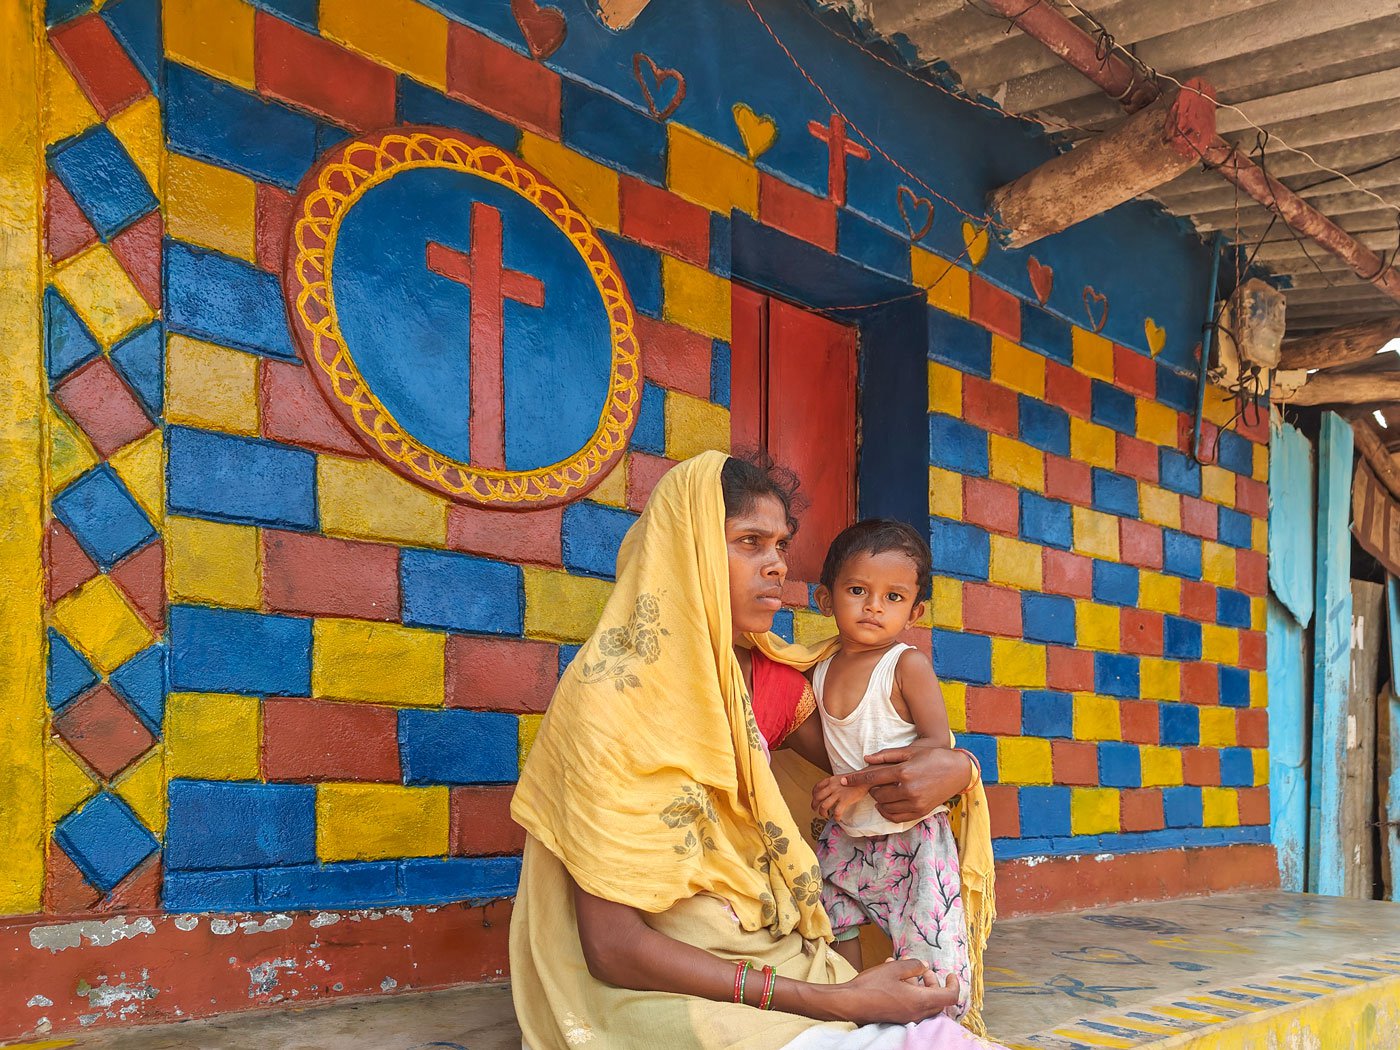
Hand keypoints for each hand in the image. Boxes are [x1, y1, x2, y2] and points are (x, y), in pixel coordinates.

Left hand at [812, 777, 867, 822]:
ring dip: (822, 812)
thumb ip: (835, 783)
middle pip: (817, 797)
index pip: (817, 787)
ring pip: (824, 805)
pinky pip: (837, 811)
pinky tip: (837, 819)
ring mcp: (838, 793)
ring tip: (825, 815)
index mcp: (831, 780)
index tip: (814, 799)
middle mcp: (832, 786)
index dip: (813, 794)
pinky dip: (836, 817)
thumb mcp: (842, 778)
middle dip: (814, 805)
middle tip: (815, 810)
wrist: (866, 779)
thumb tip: (831, 790)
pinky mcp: (845, 800)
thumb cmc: (856, 779)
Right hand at [827, 959, 959, 1023]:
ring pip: (923, 1002)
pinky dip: (909, 990)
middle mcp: (917, 1013)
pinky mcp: (897, 1016)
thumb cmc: (872, 986)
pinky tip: (893, 973)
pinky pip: (911, 1004)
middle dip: (934, 982)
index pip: (949, 997)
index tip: (950, 974)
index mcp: (920, 1001)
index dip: (954, 984)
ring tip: (905, 967)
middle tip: (924, 970)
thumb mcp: (895, 969)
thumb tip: (923, 966)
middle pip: (937, 1000)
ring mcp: (907, 1017)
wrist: (850, 1003)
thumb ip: (913, 966)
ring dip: (919, 985)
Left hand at [840, 745, 972, 823]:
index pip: (871, 778)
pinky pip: (896, 817)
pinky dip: (888, 811)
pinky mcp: (920, 812)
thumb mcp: (910, 751)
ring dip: (880, 799)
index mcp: (903, 772)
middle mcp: (908, 790)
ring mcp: (915, 803)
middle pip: (877, 793)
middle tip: (879, 781)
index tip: (842, 780)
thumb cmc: (933, 757)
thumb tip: (866, 759)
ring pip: (885, 806)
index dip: (854, 779)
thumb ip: (887, 756)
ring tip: (886, 790)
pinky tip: (889, 803)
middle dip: (874, 788)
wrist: (958, 771)